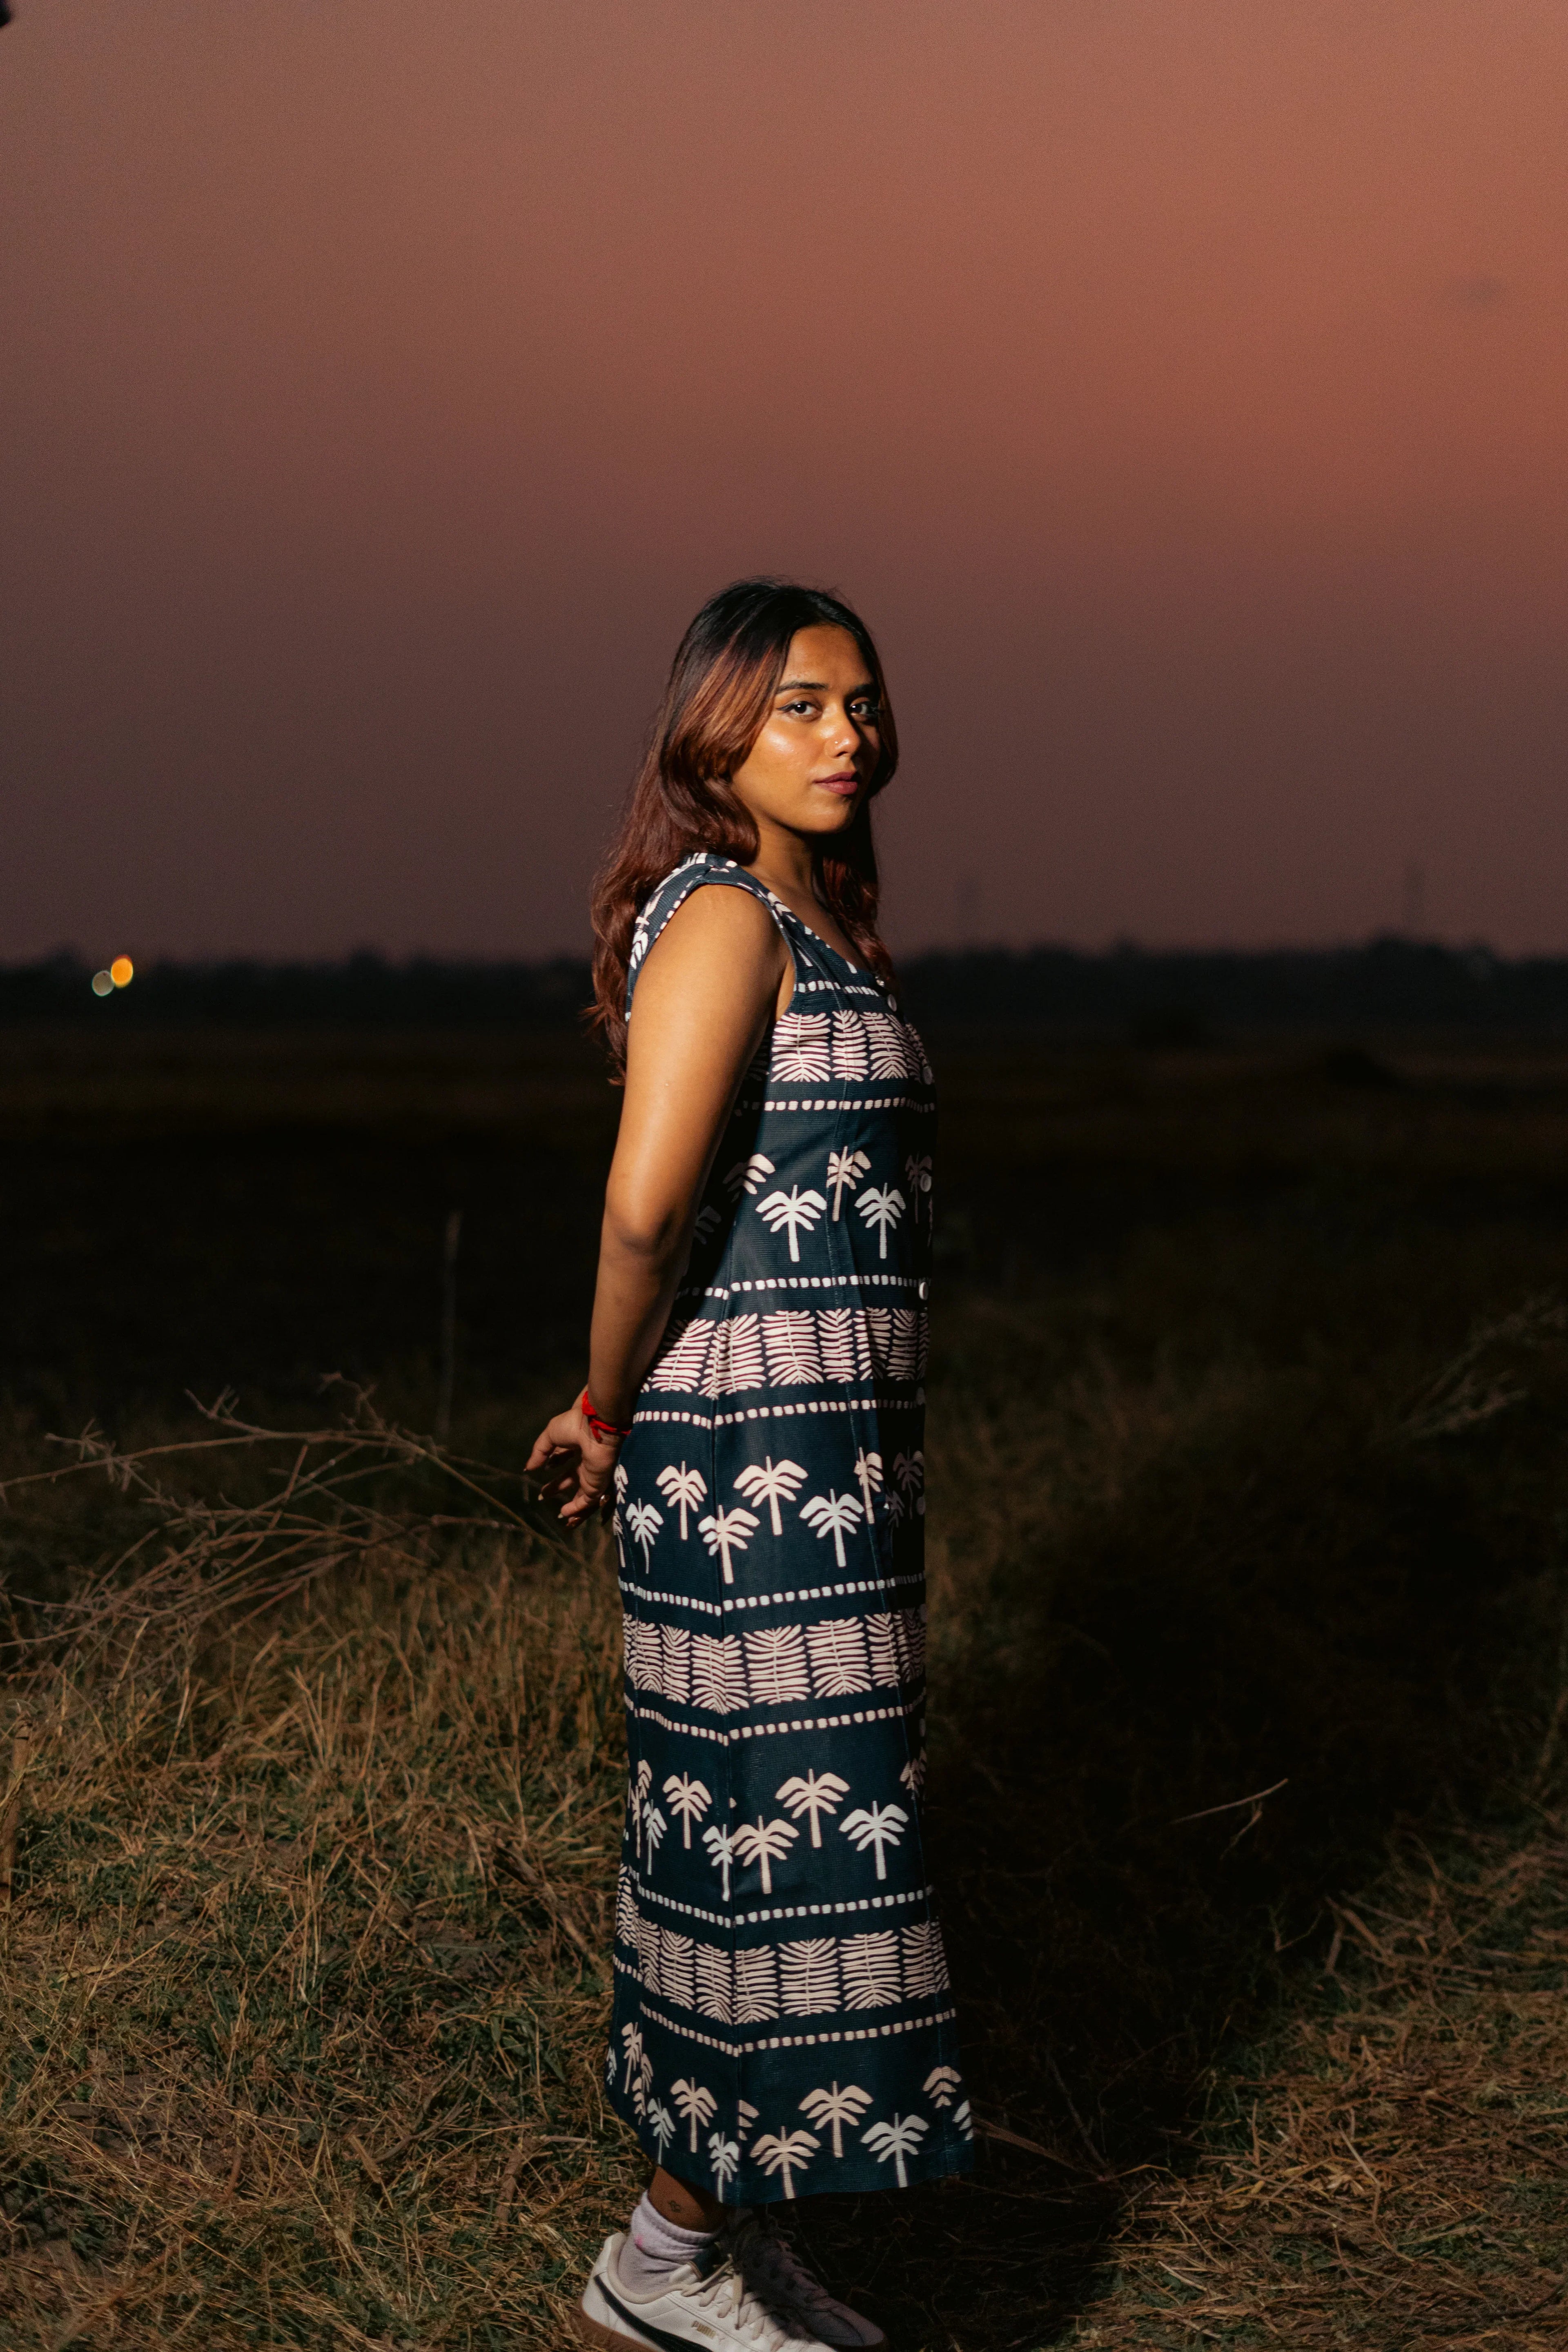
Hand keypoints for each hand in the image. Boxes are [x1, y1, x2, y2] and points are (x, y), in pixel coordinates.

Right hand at [526, 1393, 621, 1526]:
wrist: (596, 1427)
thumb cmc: (574, 1425)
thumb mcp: (550, 1435)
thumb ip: (539, 1452)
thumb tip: (528, 1468)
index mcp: (577, 1443)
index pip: (564, 1457)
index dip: (553, 1464)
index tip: (543, 1470)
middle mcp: (586, 1459)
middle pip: (571, 1478)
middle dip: (558, 1486)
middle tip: (543, 1495)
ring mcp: (592, 1473)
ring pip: (582, 1493)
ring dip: (571, 1504)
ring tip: (558, 1515)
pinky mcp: (597, 1484)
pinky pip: (587, 1500)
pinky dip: (576, 1509)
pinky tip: (565, 1514)